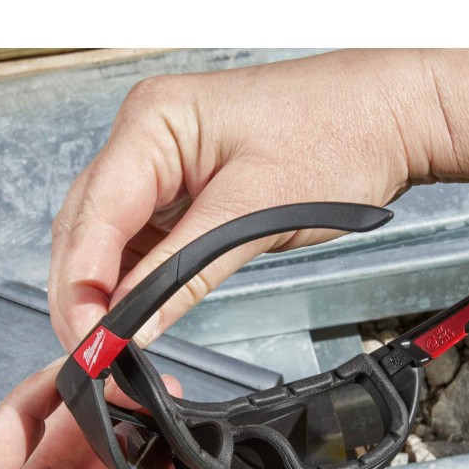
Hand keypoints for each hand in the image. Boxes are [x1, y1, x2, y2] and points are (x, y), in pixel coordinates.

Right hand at [48, 49, 447, 348]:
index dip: (81, 284)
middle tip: (92, 354)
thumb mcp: (256, 212)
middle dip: (82, 293)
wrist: (387, 114)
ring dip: (103, 289)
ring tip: (110, 343)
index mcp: (154, 120)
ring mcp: (161, 158)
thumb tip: (133, 325)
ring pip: (106, 235)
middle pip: (86, 225)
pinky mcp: (181, 183)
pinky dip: (134, 276)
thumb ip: (184, 272)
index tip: (87, 339)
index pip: (94, 213)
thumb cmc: (338, 135)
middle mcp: (145, 133)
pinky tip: (136, 310)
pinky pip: (141, 235)